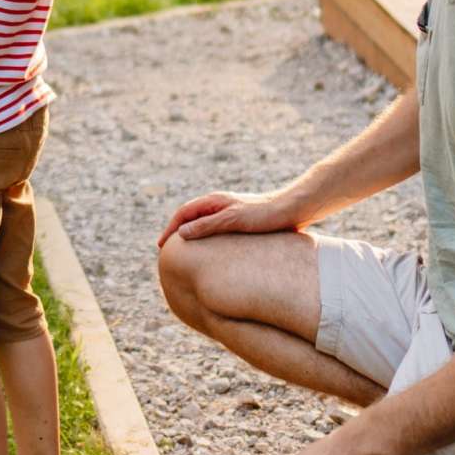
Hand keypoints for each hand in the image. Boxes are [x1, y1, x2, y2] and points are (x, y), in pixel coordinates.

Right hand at [159, 189, 301, 246]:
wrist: (293, 208)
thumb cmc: (264, 214)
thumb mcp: (232, 220)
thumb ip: (206, 226)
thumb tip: (181, 234)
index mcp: (213, 201)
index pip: (183, 214)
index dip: (170, 229)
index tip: (161, 246)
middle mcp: (219, 205)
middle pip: (191, 217)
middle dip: (177, 232)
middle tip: (168, 250)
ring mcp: (230, 212)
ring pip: (204, 223)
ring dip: (192, 235)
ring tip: (186, 253)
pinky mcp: (241, 221)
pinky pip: (216, 230)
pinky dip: (207, 239)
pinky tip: (213, 253)